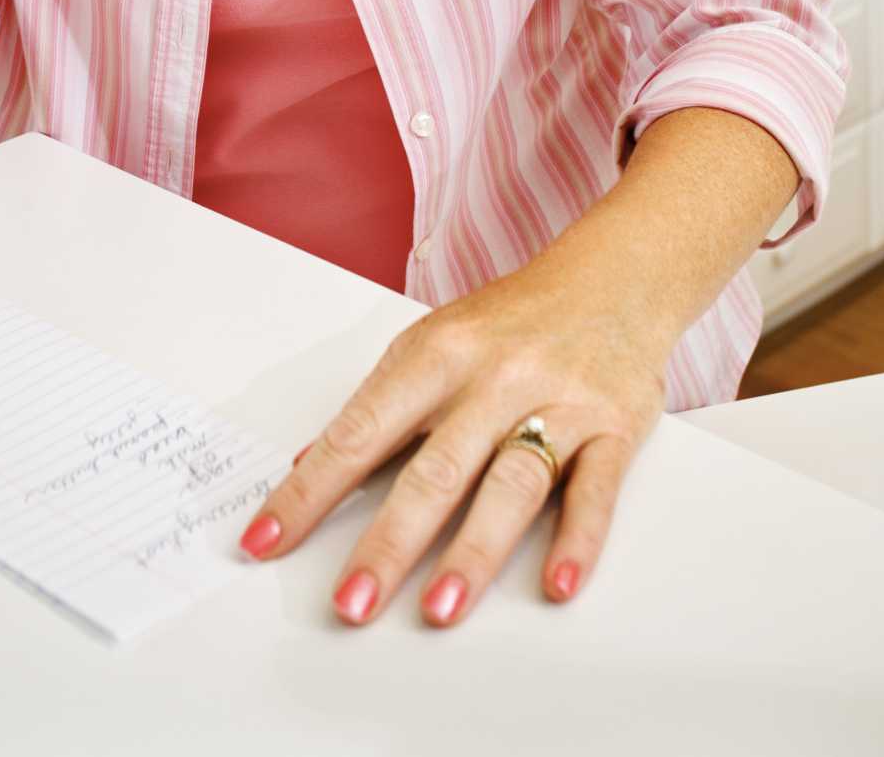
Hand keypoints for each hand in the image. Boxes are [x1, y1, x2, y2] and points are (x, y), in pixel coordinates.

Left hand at [235, 250, 669, 627]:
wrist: (614, 274)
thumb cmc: (511, 320)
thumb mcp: (435, 342)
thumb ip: (381, 405)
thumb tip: (310, 462)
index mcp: (437, 353)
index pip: (360, 431)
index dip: (310, 489)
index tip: (268, 539)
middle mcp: (494, 377)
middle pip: (435, 469)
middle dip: (389, 541)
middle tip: (351, 601)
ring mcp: (558, 402)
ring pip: (511, 484)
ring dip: (473, 552)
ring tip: (438, 609)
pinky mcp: (614, 427)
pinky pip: (595, 489)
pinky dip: (578, 539)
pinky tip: (556, 584)